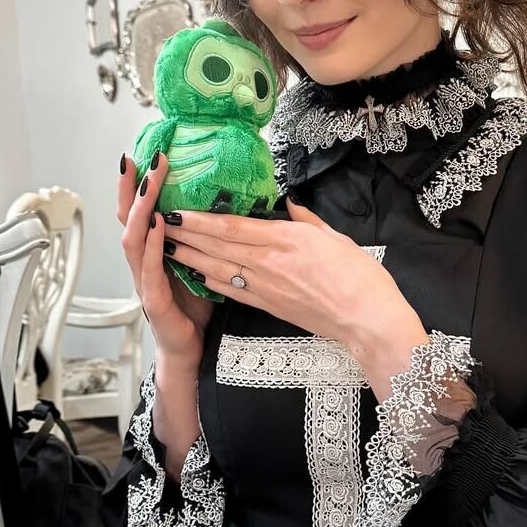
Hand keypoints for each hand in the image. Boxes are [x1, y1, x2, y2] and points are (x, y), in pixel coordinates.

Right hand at [118, 153, 212, 367]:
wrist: (189, 350)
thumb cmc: (194, 309)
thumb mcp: (198, 264)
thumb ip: (199, 240)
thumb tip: (220, 207)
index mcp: (153, 254)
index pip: (140, 213)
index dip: (138, 186)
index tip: (143, 156)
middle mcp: (143, 264)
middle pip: (128, 219)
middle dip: (132, 188)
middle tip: (139, 160)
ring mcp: (144, 281)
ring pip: (133, 239)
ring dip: (140, 209)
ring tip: (148, 184)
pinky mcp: (154, 300)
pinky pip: (150, 268)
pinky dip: (153, 244)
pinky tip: (158, 225)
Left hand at [161, 199, 425, 369]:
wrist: (367, 320)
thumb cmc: (359, 278)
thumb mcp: (335, 236)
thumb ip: (307, 220)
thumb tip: (289, 205)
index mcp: (285, 240)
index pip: (231, 226)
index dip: (200, 219)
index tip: (179, 209)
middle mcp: (268, 263)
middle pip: (217, 246)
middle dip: (186, 235)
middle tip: (160, 223)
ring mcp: (266, 287)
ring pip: (218, 268)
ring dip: (190, 257)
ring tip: (168, 245)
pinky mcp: (269, 306)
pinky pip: (232, 291)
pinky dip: (210, 281)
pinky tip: (195, 274)